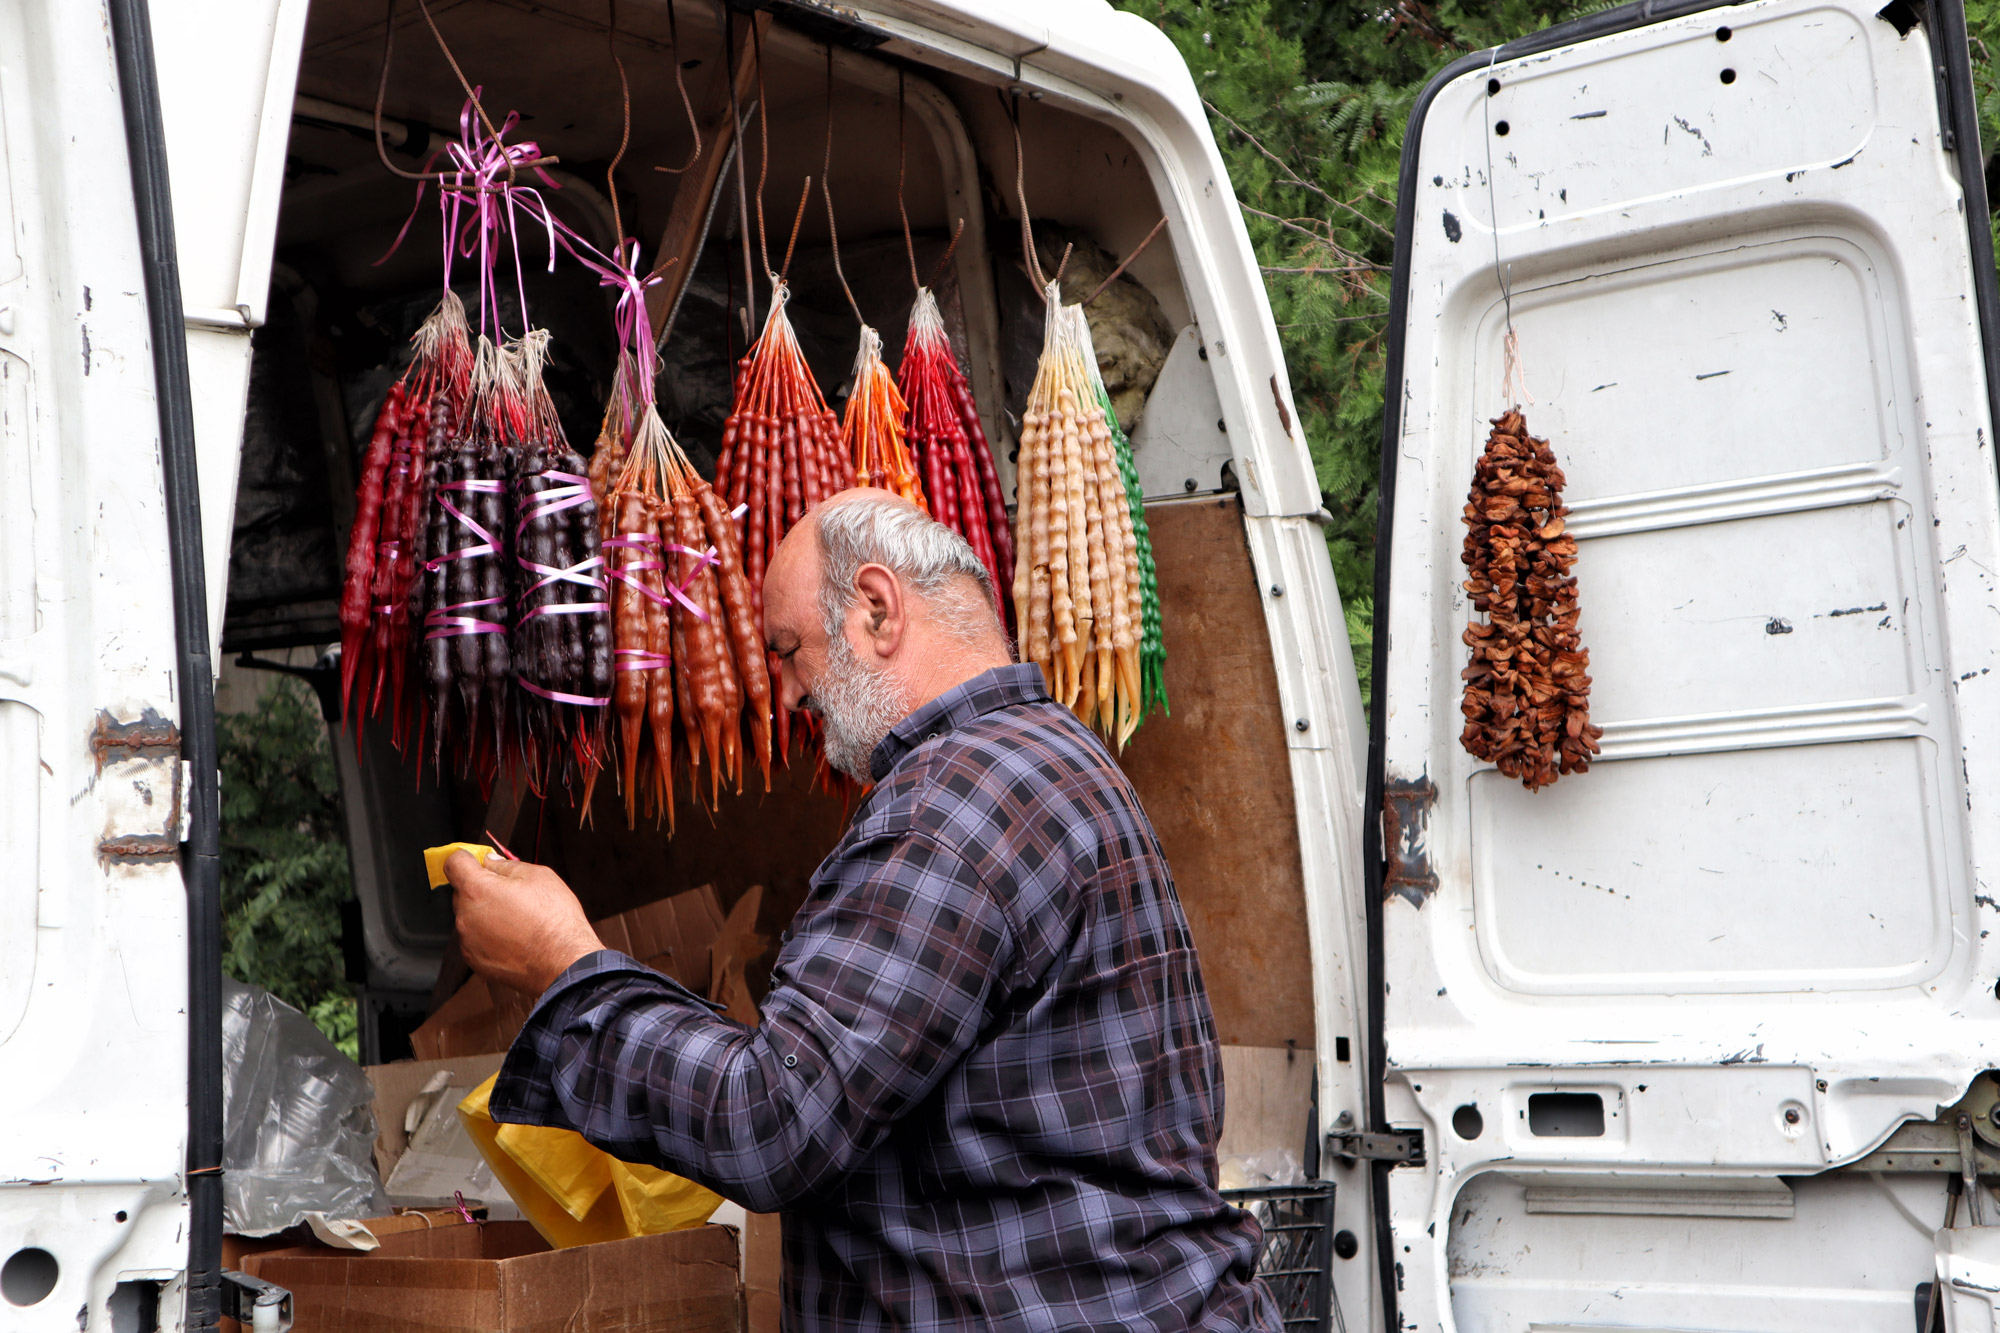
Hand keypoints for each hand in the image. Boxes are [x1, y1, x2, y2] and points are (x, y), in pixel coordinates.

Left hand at [446, 852, 604, 995]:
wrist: (564, 962)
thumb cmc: (554, 920)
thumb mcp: (538, 876)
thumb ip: (506, 866)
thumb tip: (491, 862)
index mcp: (477, 890)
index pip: (453, 863)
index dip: (465, 857)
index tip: (476, 860)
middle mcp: (465, 916)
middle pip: (462, 892)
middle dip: (481, 888)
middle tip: (511, 893)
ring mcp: (468, 941)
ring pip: (470, 917)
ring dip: (485, 914)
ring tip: (517, 920)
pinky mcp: (475, 961)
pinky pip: (476, 939)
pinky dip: (489, 936)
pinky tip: (514, 937)